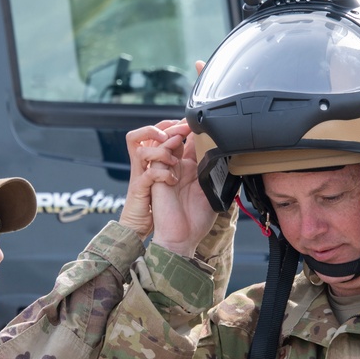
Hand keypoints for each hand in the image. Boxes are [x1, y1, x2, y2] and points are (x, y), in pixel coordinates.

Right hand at [119, 120, 191, 240]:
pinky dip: (161, 174)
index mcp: (169, 164)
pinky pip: (148, 174)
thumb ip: (201, 169)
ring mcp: (148, 176)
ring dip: (161, 149)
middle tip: (185, 128)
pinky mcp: (142, 189)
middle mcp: (157, 166)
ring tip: (176, 157)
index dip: (177, 127)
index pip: (169, 137)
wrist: (169, 235)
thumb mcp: (195, 186)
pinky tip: (173, 180)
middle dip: (169, 129)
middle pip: (154, 137)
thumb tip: (217, 158)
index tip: (192, 123)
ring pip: (145, 150)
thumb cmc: (182, 212)